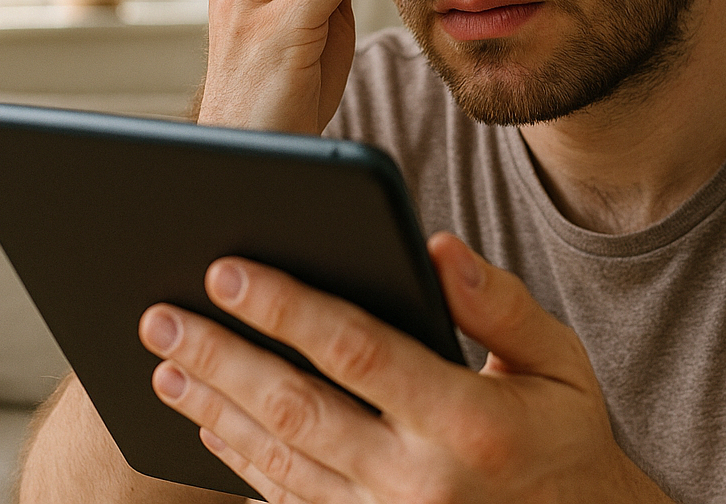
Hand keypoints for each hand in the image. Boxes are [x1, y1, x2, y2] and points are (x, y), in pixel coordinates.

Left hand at [139, 233, 676, 503]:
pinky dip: (238, 461)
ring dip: (213, 409)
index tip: (228, 270)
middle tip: (161, 314)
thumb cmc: (564, 440)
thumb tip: (437, 247)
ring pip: (277, 459)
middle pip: (296, 407)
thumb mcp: (559, 364)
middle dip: (221, 355)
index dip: (286, 307)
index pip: (357, 350)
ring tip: (164, 363)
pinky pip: (288, 500)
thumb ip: (499, 305)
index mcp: (467, 421)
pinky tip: (206, 424)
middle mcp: (418, 480)